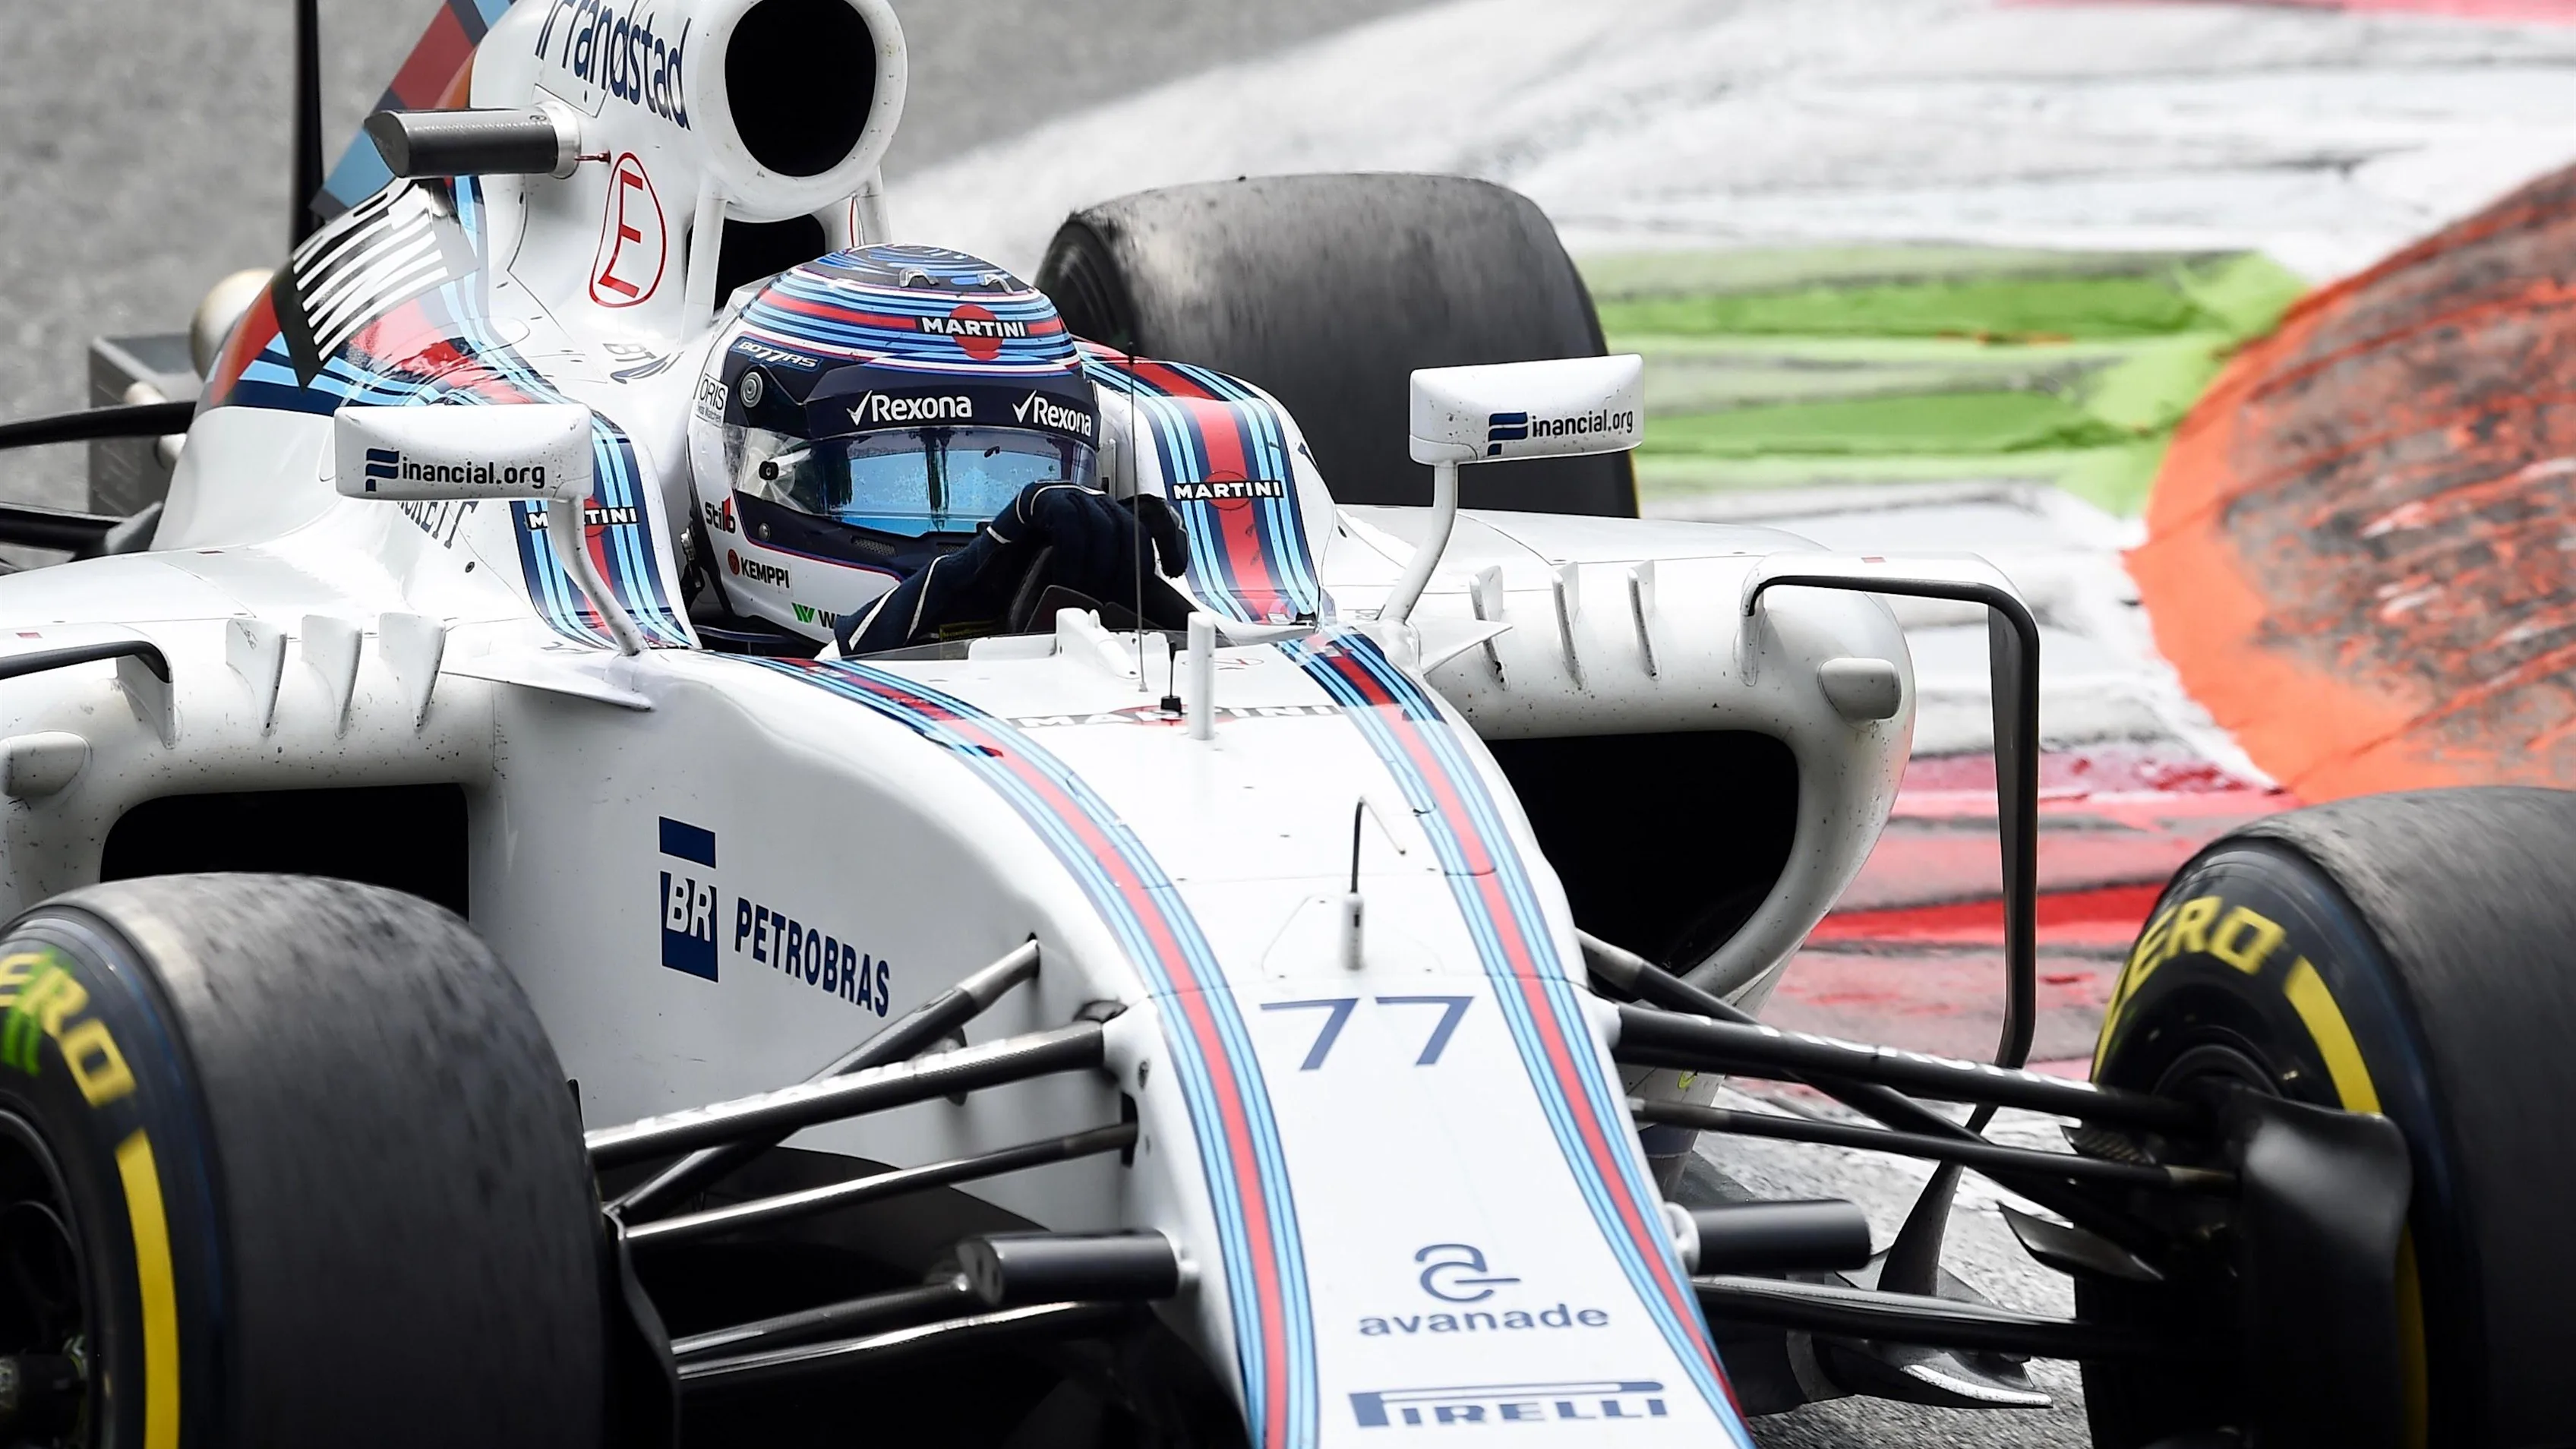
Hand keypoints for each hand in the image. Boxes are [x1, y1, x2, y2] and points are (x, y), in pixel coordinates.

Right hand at [997, 483, 1187, 593]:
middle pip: (1132, 524)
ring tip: (1085, 593)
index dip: (1170, 539)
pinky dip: (1074, 556)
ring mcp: (1066, 496)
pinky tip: (1066, 579)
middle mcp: (1090, 501)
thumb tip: (1160, 604)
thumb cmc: (1031, 588)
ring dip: (1100, 565)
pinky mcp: (1038, 498)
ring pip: (1105, 523)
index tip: (1174, 570)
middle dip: (1129, 565)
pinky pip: (1070, 521)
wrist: (981, 586)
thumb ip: (1120, 586)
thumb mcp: (1089, 587)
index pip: (1154, 515)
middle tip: (1114, 597)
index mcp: (1107, 518)